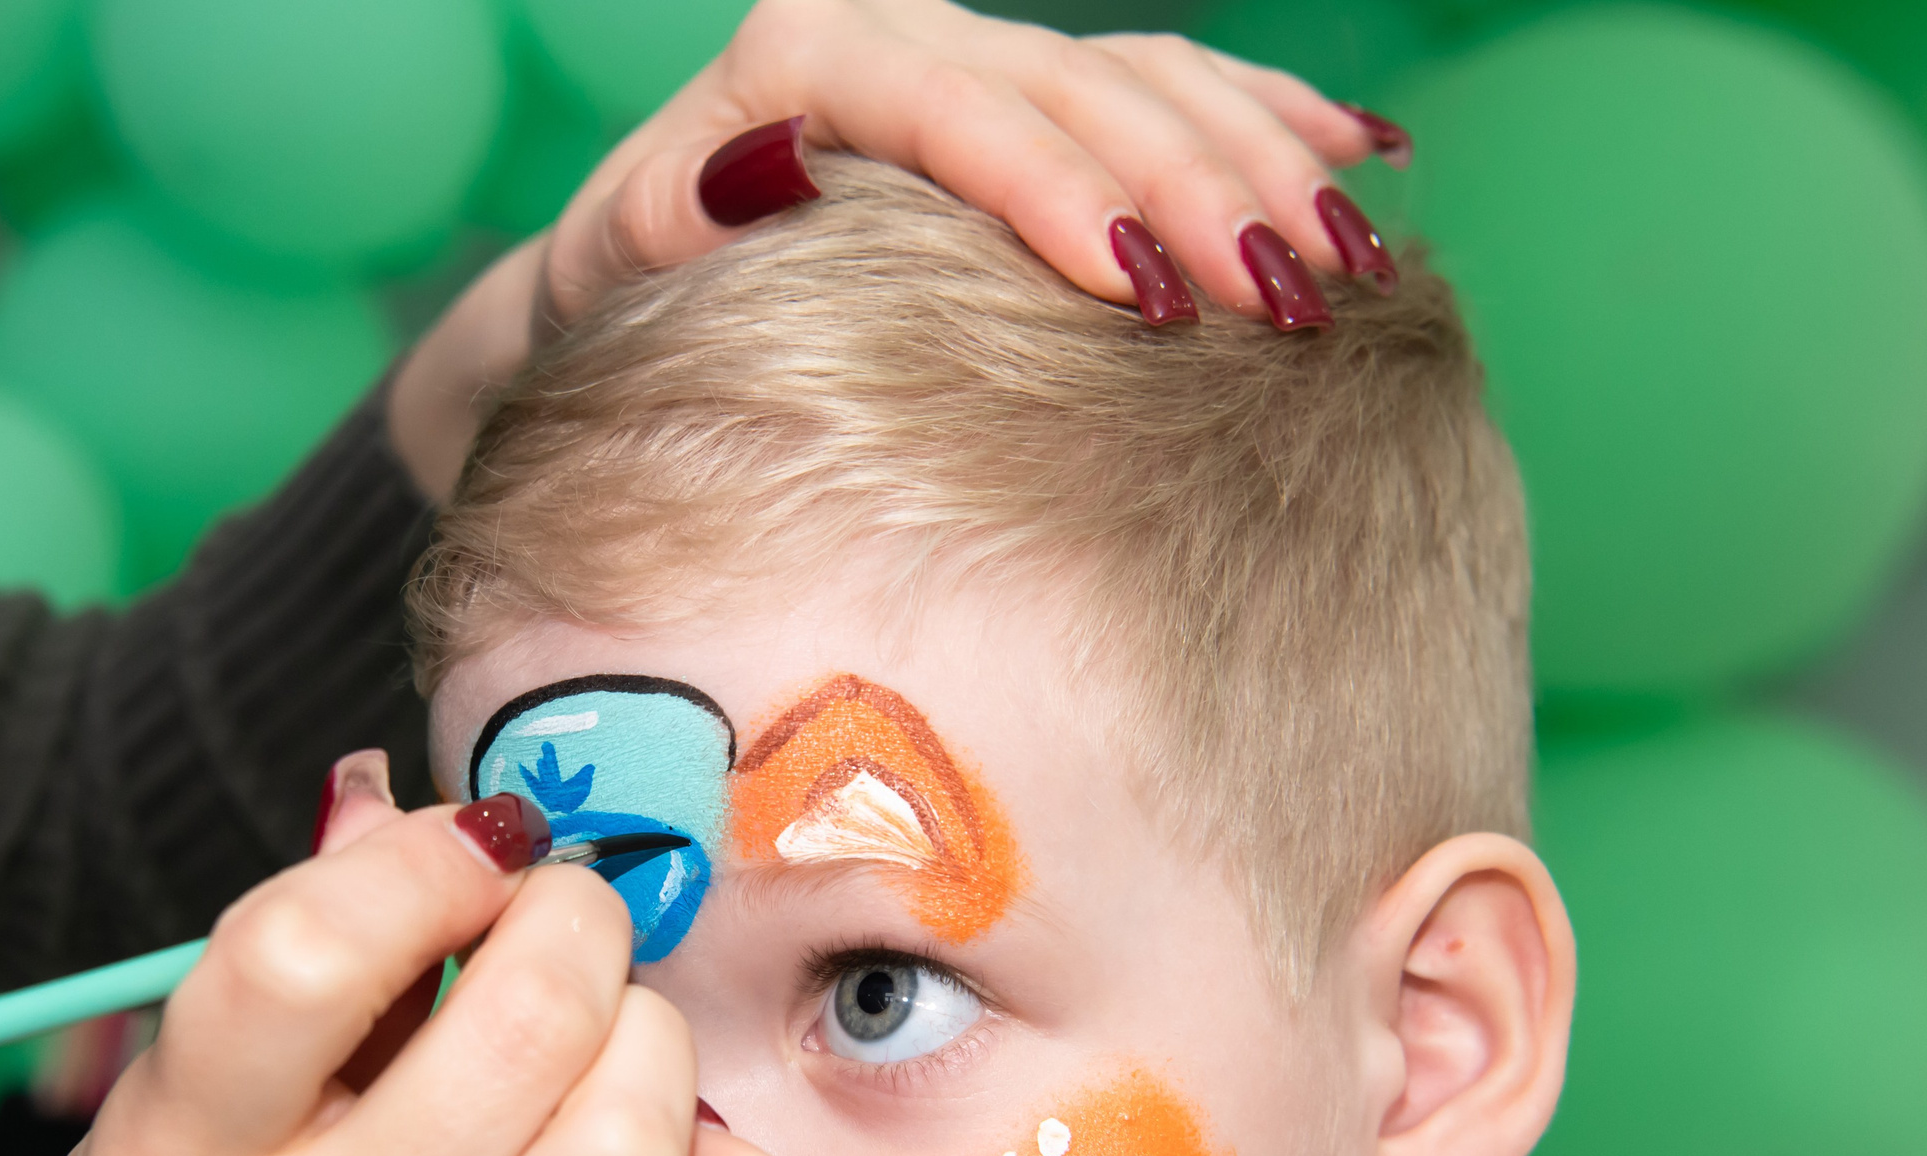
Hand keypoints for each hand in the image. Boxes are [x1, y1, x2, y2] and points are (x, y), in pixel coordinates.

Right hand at [0, 764, 797, 1155]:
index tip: (467, 846)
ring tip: (603, 1033)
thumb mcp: (156, 1126)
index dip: (422, 858)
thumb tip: (399, 804)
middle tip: (554, 918)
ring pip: (634, 1137)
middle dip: (571, 918)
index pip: (308, 956)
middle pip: (522, 1024)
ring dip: (647, 1036)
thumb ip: (278, 967)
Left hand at [389, 0, 1404, 495]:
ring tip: (1347, 262)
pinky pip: (1172, 82)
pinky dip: (1267, 115)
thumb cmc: (628, 285)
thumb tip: (766, 167)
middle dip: (1193, 189)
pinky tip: (1362, 159)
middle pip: (1079, 88)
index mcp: (805, 57)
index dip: (1053, 189)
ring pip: (1148, 77)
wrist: (635, 265)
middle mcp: (903, 32)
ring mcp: (978, 55)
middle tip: (1285, 298)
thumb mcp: (617, 259)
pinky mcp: (1031, 94)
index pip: (955, 109)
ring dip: (1259, 161)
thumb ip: (675, 214)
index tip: (1134, 281)